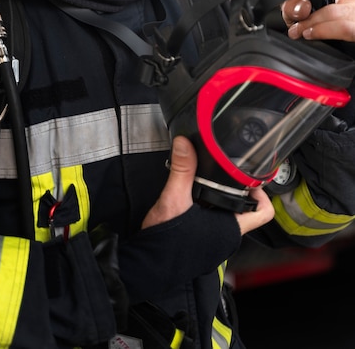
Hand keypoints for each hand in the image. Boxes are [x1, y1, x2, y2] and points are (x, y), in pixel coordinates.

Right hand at [141, 136, 273, 234]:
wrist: (148, 267)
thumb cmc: (165, 243)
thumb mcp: (174, 199)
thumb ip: (182, 169)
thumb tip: (185, 144)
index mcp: (230, 228)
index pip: (263, 212)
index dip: (261, 193)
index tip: (249, 178)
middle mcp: (227, 238)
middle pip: (244, 209)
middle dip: (236, 190)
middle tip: (225, 173)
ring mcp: (216, 243)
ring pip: (227, 216)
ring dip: (220, 199)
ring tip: (207, 183)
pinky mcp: (203, 244)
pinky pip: (213, 223)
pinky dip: (207, 209)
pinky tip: (192, 199)